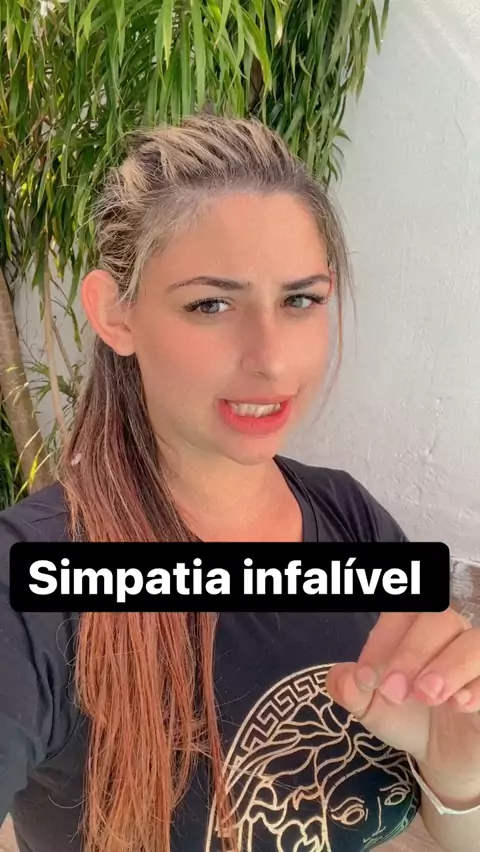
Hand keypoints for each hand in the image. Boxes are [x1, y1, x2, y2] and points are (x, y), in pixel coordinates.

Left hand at [326, 610, 479, 803]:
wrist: (442, 756)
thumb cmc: (407, 716)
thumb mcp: (370, 706)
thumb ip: (350, 690)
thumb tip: (342, 678)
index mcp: (412, 628)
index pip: (401, 612)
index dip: (382, 639)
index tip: (365, 677)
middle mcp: (449, 634)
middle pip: (439, 617)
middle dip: (413, 652)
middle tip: (394, 692)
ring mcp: (476, 658)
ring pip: (474, 641)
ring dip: (449, 665)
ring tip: (428, 695)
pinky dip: (477, 686)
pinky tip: (459, 705)